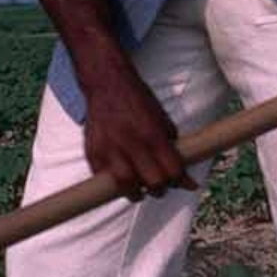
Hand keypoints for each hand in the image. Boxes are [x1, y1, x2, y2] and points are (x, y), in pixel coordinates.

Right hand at [81, 67, 191, 198]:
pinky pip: (104, 178)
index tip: (183, 183)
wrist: (107, 84)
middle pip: (152, 182)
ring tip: (139, 189)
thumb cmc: (138, 101)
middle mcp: (131, 143)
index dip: (181, 181)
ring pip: (126, 185)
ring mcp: (109, 148)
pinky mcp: (92, 152)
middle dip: (160, 188)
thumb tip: (182, 174)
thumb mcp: (162, 119)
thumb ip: (171, 146)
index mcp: (153, 134)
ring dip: (136, 192)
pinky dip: (114, 183)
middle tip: (159, 186)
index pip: (172, 170)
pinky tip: (121, 178)